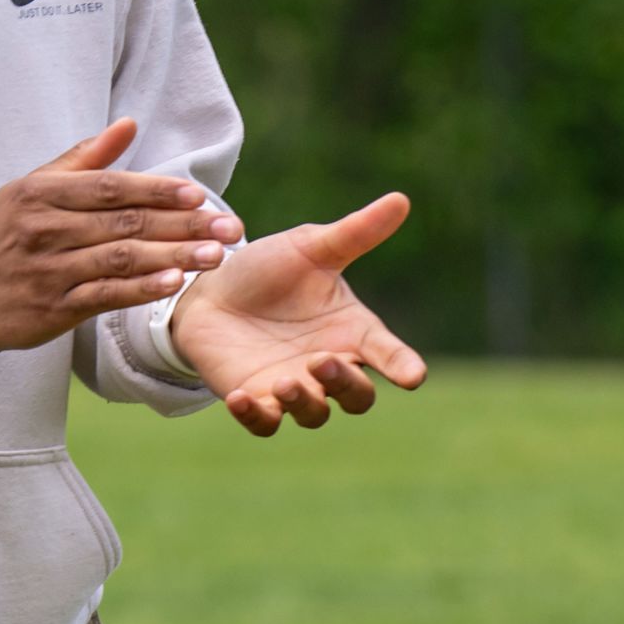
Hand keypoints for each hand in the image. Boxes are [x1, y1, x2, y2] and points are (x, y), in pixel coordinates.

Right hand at [0, 121, 243, 355]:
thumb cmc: (9, 233)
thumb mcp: (34, 188)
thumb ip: (84, 158)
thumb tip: (128, 124)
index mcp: (42, 192)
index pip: (110, 187)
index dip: (157, 190)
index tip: (198, 195)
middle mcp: (44, 228)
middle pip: (124, 223)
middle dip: (181, 225)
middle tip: (226, 227)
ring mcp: (49, 269)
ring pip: (120, 259)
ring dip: (173, 257)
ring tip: (214, 256)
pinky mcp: (52, 308)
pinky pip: (104, 295)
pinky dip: (141, 289)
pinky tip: (173, 284)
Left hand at [168, 190, 429, 434]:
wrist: (209, 290)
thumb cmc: (269, 270)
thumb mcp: (309, 247)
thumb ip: (355, 233)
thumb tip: (401, 199)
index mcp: (352, 331)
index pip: (388, 354)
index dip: (403, 365)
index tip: (414, 375)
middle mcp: (328, 365)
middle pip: (356, 395)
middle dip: (345, 384)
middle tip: (322, 360)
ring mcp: (293, 387)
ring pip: (314, 414)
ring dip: (304, 403)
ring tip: (284, 381)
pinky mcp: (256, 400)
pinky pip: (264, 424)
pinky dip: (255, 417)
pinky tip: (239, 398)